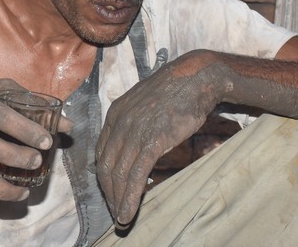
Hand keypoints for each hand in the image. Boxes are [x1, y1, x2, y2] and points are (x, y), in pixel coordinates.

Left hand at [95, 51, 222, 225]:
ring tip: (122, 219)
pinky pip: (135, 176)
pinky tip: (129, 212)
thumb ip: (132, 123)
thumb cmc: (174, 92)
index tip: (111, 192)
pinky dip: (130, 198)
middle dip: (109, 193)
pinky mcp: (152, 141)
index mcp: (115, 114)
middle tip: (115, 211)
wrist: (195, 78)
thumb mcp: (143, 104)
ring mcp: (134, 132)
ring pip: (118, 175)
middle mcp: (119, 123)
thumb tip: (132, 145)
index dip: (105, 177)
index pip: (102, 153)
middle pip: (105, 167)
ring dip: (118, 201)